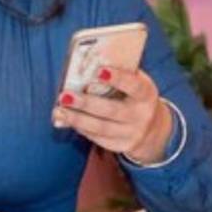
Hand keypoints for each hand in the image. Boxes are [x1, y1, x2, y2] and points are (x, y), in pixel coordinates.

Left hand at [52, 66, 172, 163]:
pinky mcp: (120, 146)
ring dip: (77, 119)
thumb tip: (87, 65)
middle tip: (65, 95)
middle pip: (111, 110)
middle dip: (86, 103)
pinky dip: (80, 128)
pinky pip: (97, 138)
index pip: (134, 86)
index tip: (99, 70)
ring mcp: (131, 133)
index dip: (118, 78)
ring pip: (100, 128)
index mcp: (146, 94)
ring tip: (59, 110)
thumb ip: (119, 74)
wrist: (152, 127)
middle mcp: (141, 116)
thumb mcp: (136, 82)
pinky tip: (66, 119)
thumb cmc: (136, 96)